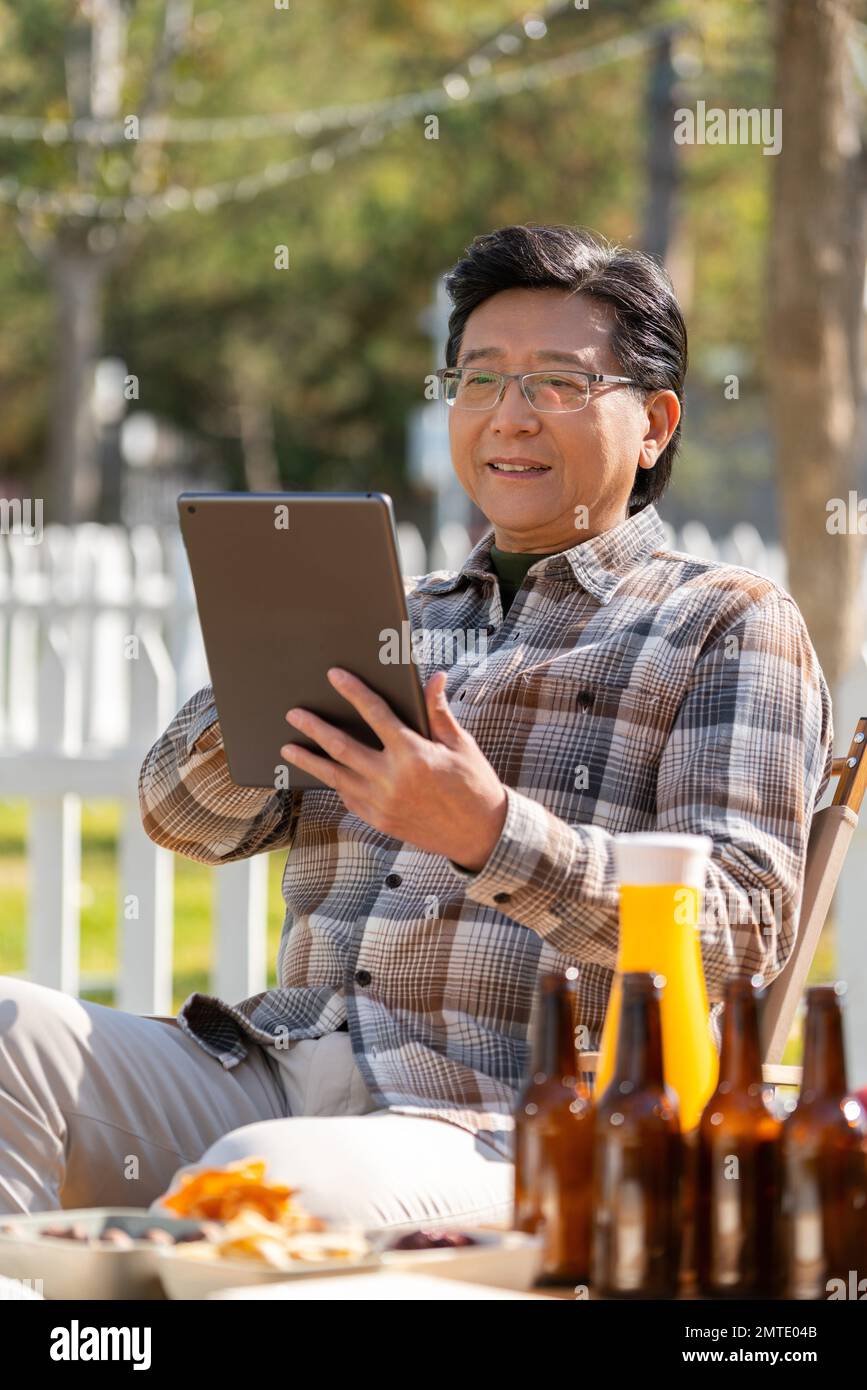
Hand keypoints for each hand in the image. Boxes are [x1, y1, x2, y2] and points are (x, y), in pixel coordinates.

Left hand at [280, 667, 507, 870]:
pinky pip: (347, 797)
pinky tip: (322, 772)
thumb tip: (435, 677)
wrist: (479, 835)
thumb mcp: (460, 744)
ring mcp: (381, 803)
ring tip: (288, 747)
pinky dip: (333, 783)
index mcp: (414, 754)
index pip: (375, 714)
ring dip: (310, 760)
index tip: (334, 676)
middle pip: (342, 747)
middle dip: (315, 728)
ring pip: (335, 777)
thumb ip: (438, 712)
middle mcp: (392, 779)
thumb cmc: (473, 784)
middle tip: (294, 713)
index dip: (353, 692)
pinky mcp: (378, 821)